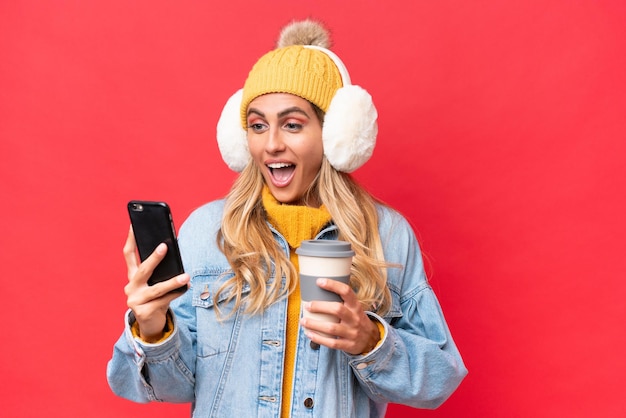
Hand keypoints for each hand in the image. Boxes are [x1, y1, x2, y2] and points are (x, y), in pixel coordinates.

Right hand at [123, 226, 189, 341]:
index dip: (131, 240)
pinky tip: (186, 288)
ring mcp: (135, 300)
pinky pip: (164, 300)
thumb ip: (160, 273)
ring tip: (186, 276)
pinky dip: (176, 294)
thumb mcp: (155, 284)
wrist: (150, 325)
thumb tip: (175, 259)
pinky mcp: (144, 312)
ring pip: (157, 289)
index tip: (134, 226)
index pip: (128, 255)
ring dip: (173, 282)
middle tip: (165, 246)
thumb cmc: (155, 299)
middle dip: (154, 258)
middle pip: (142, 270)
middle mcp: (131, 287)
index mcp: (132, 277)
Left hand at [299, 278, 379, 354]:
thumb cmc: (356, 320)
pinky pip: (332, 342)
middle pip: (337, 309)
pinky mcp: (348, 345)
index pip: (346, 292)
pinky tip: (309, 334)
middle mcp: (355, 318)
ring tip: (303, 321)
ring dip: (315, 324)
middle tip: (307, 305)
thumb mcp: (354, 308)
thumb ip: (341, 301)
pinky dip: (319, 338)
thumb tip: (318, 290)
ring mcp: (352, 332)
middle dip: (320, 306)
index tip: (319, 281)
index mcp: (356, 306)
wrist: (372, 340)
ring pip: (332, 328)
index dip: (333, 285)